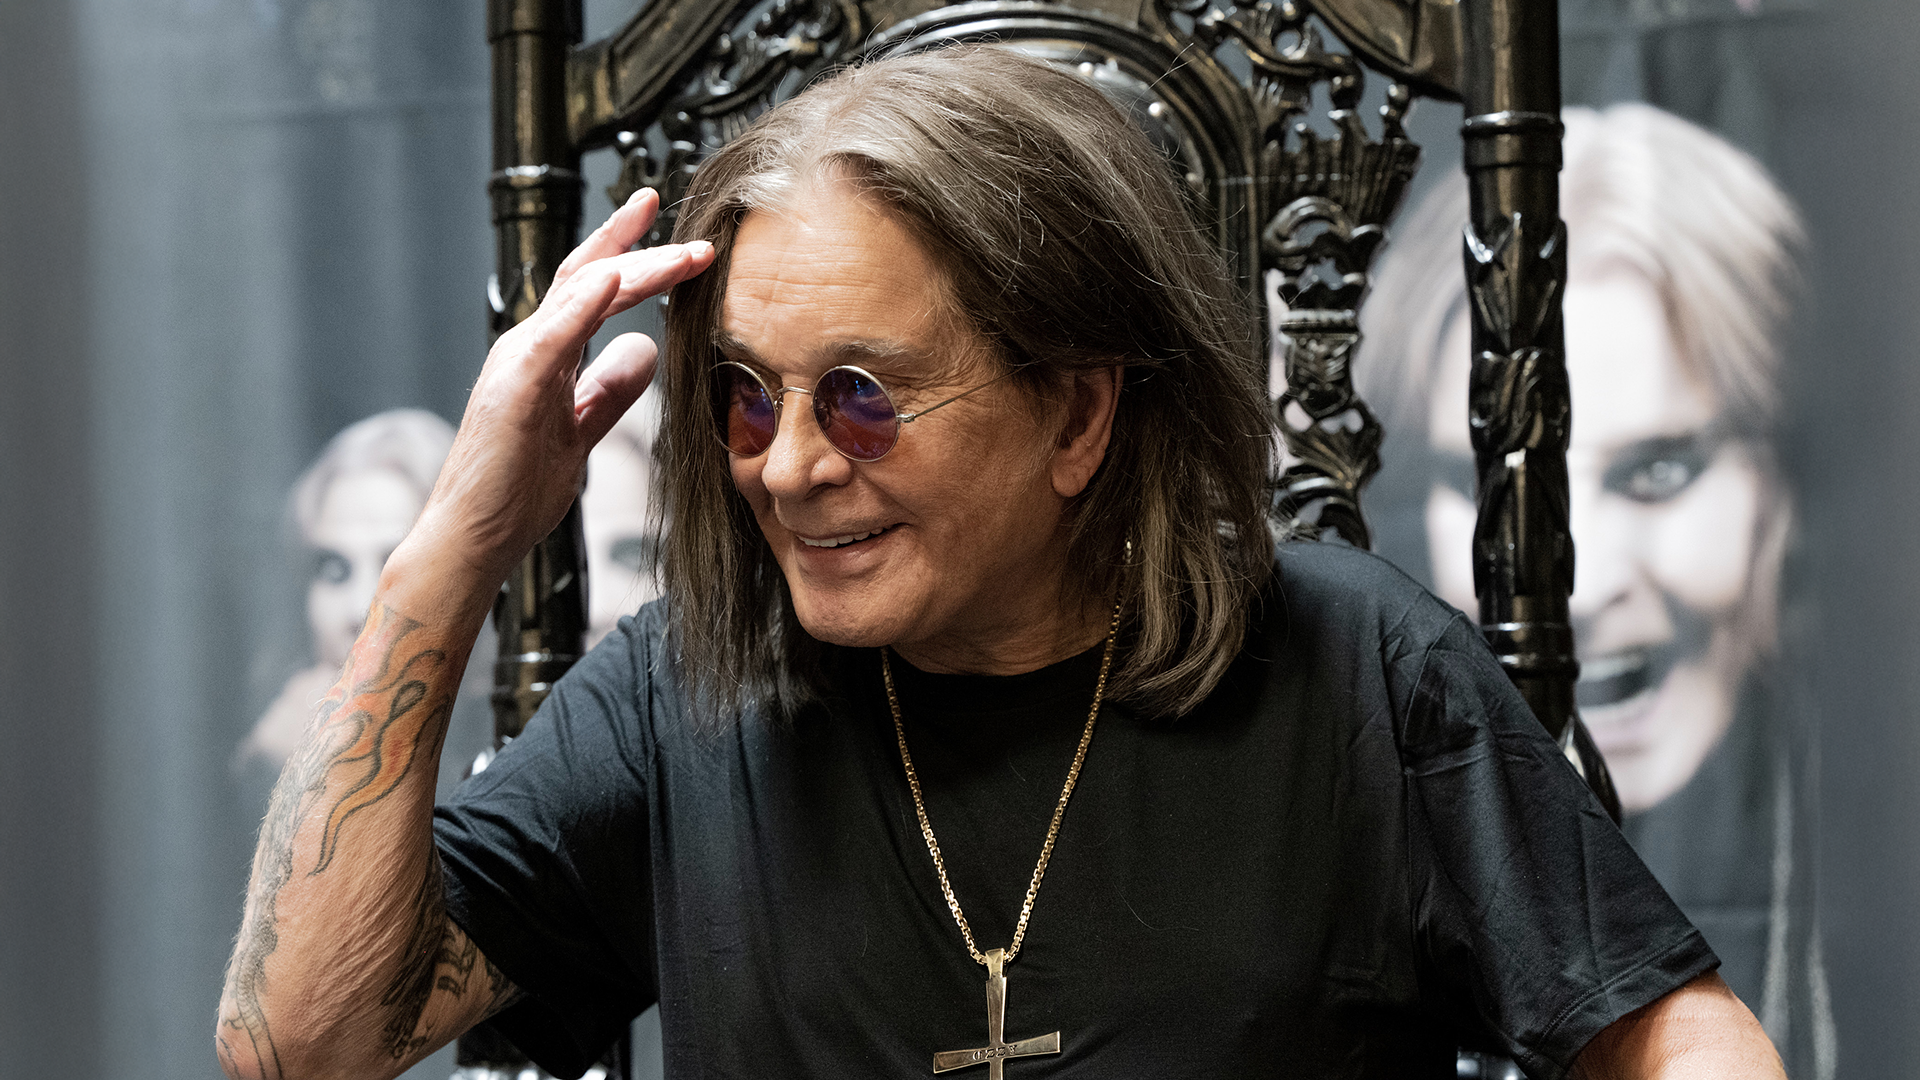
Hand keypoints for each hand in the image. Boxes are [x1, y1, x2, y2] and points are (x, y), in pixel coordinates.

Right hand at [399, 189, 715, 600]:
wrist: (474, 536)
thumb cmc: (516, 491)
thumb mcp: (580, 432)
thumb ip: (608, 391)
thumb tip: (643, 352)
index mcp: (546, 355)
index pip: (594, 291)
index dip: (637, 260)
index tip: (681, 241)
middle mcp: (529, 347)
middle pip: (589, 277)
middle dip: (643, 249)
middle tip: (697, 238)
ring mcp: (518, 363)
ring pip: (579, 295)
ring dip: (634, 268)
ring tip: (682, 254)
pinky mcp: (514, 389)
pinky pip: (553, 336)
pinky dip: (583, 304)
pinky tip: (615, 279)